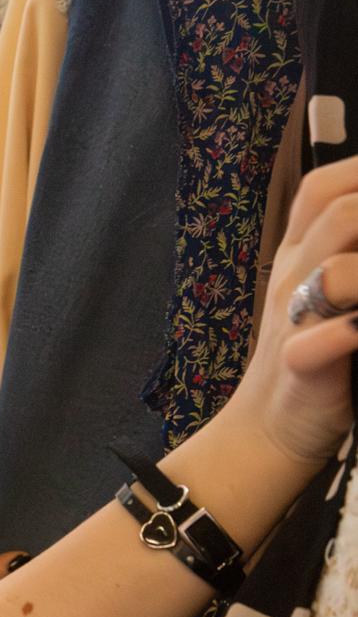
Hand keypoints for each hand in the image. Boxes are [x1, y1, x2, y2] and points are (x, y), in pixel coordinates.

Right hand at [228, 156, 357, 465]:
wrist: (267, 426)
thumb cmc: (314, 355)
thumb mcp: (325, 295)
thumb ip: (346, 257)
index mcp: (297, 258)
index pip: (323, 189)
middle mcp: (291, 281)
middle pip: (338, 214)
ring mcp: (291, 323)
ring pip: (332, 274)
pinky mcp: (300, 367)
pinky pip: (320, 344)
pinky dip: (350, 336)